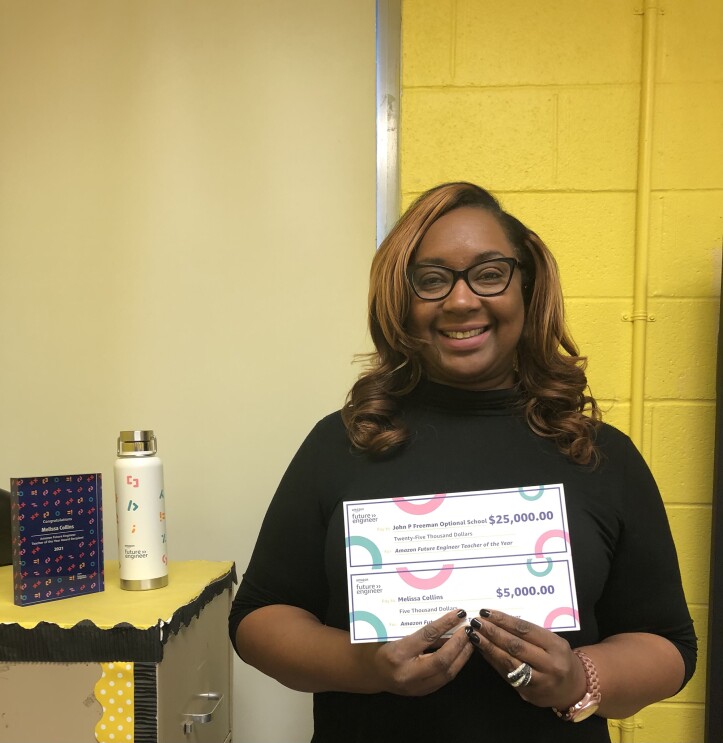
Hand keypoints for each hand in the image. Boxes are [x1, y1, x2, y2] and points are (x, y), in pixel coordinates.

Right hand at [363, 609, 473, 696]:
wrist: (368, 670)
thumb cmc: (377, 645)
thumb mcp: (392, 632)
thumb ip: (416, 629)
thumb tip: (444, 620)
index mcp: (397, 654)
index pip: (427, 637)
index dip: (445, 624)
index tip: (459, 614)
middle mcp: (407, 673)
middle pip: (441, 660)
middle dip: (459, 644)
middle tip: (469, 629)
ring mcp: (414, 687)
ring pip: (447, 673)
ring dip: (462, 656)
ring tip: (470, 641)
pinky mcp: (421, 693)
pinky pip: (444, 679)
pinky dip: (455, 665)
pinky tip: (461, 654)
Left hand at [465, 608, 586, 708]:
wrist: (574, 689)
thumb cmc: (560, 658)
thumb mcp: (553, 642)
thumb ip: (531, 634)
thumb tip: (498, 620)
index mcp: (556, 646)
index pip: (525, 630)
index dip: (504, 620)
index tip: (487, 612)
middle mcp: (549, 664)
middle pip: (516, 646)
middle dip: (493, 633)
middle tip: (476, 622)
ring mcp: (539, 681)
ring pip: (509, 662)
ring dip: (488, 647)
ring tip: (474, 635)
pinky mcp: (528, 692)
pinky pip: (506, 674)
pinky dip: (492, 660)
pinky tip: (482, 650)